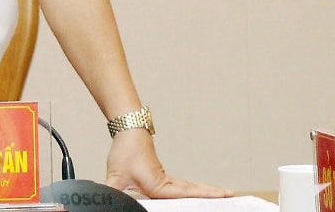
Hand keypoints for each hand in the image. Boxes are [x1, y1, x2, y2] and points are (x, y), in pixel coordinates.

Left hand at [104, 128, 232, 198]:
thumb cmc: (125, 151)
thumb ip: (110, 193)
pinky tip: (205, 193)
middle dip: (213, 196)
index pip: (185, 194)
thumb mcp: (113, 176)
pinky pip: (186, 186)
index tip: (219, 198)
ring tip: (226, 196)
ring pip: (192, 187)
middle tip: (232, 197)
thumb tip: (102, 202)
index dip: (202, 197)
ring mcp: (168, 180)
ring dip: (208, 192)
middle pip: (194, 191)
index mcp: (159, 185)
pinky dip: (198, 189)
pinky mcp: (165, 179)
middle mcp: (167, 183)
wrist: (129, 132)